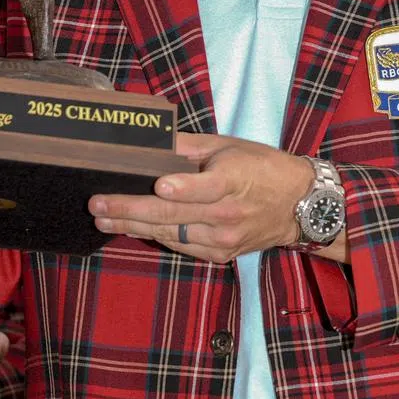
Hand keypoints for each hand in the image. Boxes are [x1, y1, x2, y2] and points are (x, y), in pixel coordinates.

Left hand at [89, 134, 313, 263]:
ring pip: (172, 234)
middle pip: (174, 215)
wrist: (299, 206)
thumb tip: (155, 143)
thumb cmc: (263, 167)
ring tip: (104, 218)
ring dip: (135, 226)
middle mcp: (227, 214)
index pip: (204, 187)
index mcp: (233, 180)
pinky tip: (134, 228)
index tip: (156, 185)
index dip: (180, 188)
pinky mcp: (221, 255)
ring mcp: (224, 239)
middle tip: (98, 206)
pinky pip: (182, 246)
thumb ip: (190, 147)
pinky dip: (158, 236)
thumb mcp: (231, 146)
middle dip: (131, 210)